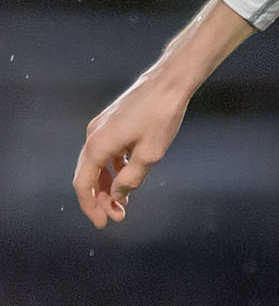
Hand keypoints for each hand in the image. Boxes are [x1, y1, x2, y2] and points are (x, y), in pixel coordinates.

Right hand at [72, 0, 251, 227]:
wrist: (169, 82)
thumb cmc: (162, 116)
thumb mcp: (150, 154)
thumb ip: (132, 178)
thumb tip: (118, 196)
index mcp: (97, 145)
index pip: (83, 184)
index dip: (90, 206)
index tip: (103, 223)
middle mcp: (93, 135)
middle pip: (88, 175)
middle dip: (100, 199)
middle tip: (117, 217)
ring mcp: (102, 127)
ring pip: (98, 164)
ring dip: (108, 185)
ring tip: (124, 203)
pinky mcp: (114, 123)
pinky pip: (108, 152)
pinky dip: (114, 169)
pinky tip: (128, 178)